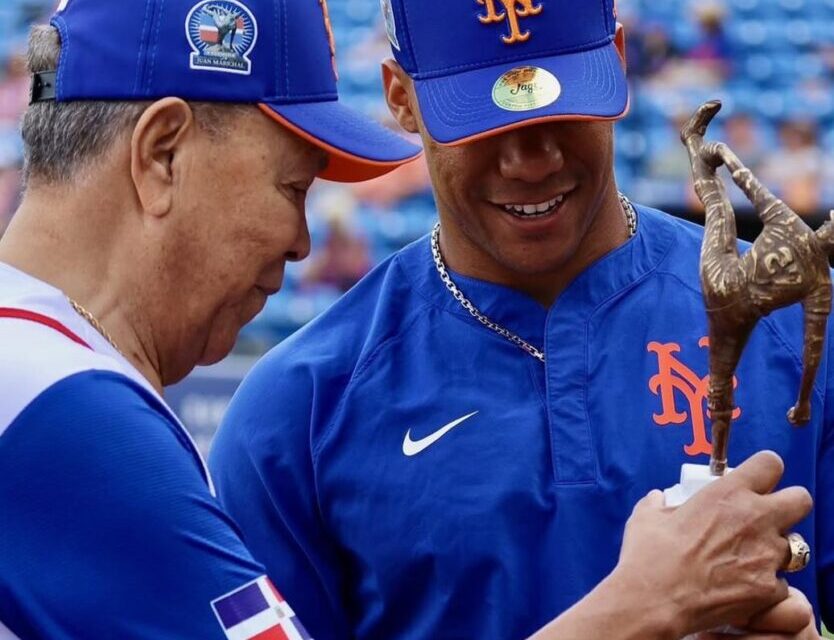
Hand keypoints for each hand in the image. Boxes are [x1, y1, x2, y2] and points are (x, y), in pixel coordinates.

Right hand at [613, 451, 812, 638]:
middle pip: (800, 499)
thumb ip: (660, 503)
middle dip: (787, 505)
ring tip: (749, 556)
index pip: (770, 464)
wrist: (655, 600)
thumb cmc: (649, 555)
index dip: (764, 471)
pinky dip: (765, 584)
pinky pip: (780, 583)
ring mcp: (766, 556)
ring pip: (794, 545)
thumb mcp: (647, 516)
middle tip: (765, 516)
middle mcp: (755, 519)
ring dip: (776, 548)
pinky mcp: (768, 589)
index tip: (754, 480)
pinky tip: (740, 585)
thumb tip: (658, 499)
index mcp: (727, 494)